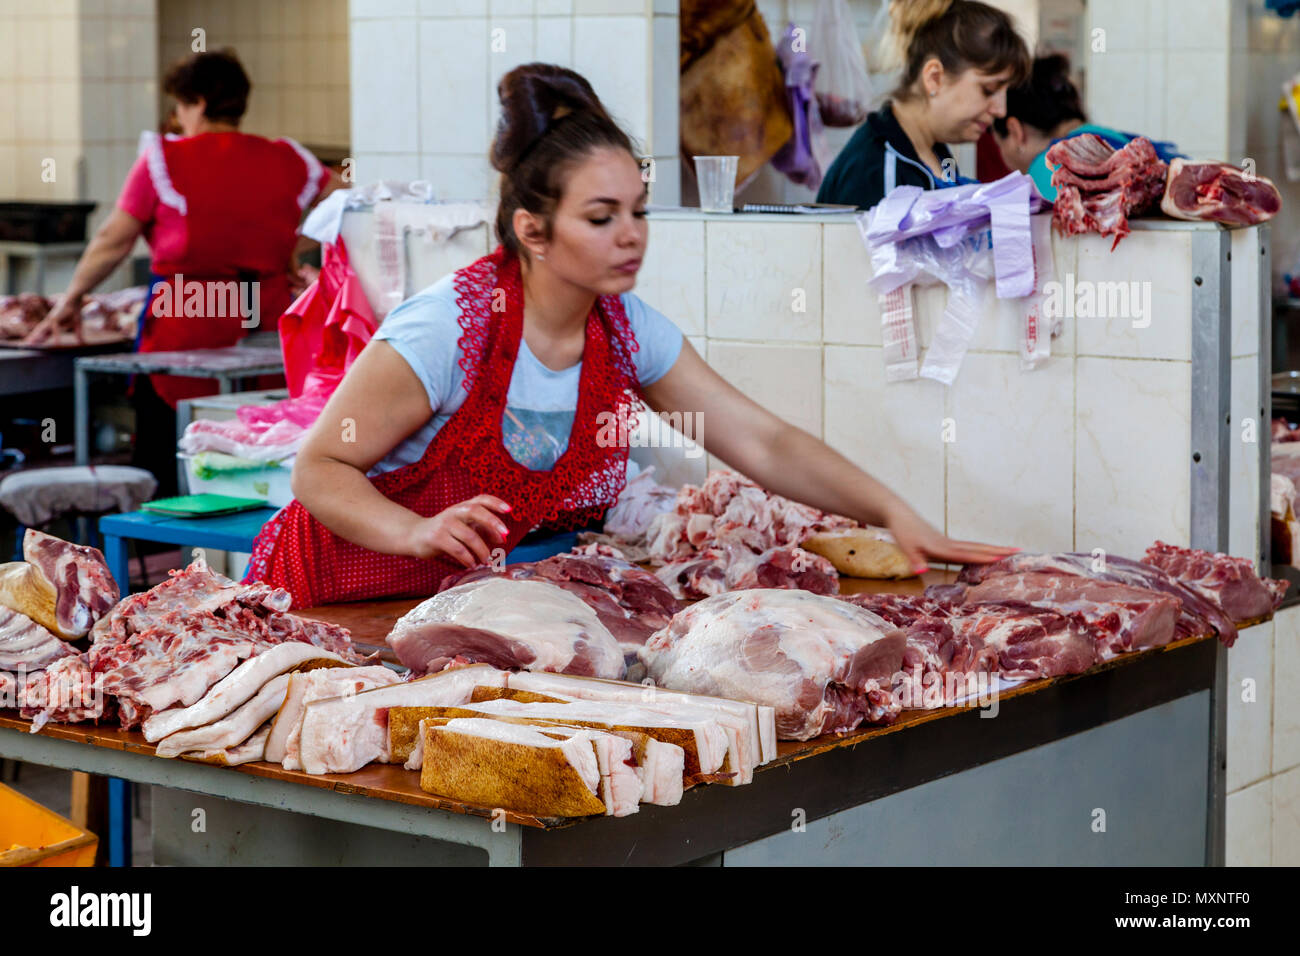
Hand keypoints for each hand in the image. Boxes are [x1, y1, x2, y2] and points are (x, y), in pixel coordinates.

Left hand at [22, 296, 82, 346]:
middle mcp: (50, 322)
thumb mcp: (77, 326)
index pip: (45, 334)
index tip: (33, 345)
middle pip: (40, 333)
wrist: (74, 300)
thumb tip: (81, 343)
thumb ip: (78, 335)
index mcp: (53, 325)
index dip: (39, 339)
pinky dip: (56, 336)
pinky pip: (55, 329)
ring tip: (30, 344)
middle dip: (33, 339)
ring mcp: (51, 320)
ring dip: (37, 338)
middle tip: (26, 345)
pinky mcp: (56, 318)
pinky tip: (57, 344)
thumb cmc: (74, 311)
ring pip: (42, 331)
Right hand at [405, 495, 512, 566]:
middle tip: (504, 537)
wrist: (414, 536)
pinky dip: (468, 559)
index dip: (496, 502)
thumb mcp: (462, 526)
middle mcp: (454, 512)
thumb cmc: (444, 532)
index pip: (481, 499)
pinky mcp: (437, 538)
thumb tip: (502, 537)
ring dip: (482, 550)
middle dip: (493, 523)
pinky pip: (458, 549)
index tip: (509, 510)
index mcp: (462, 507)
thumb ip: (481, 529)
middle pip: (476, 511)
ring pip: (469, 536)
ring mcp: (445, 524)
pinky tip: (472, 564)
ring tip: (486, 561)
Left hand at [883, 502, 1018, 574]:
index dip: (983, 557)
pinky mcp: (946, 542)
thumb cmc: (902, 532)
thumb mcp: (905, 548)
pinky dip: (981, 550)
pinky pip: (969, 547)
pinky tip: (988, 554)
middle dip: (998, 550)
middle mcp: (949, 544)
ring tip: (1011, 551)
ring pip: (975, 546)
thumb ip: (914, 560)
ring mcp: (949, 542)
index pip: (966, 554)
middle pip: (977, 548)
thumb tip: (921, 571)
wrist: (899, 515)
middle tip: (1019, 551)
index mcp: (941, 547)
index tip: (1001, 558)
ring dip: (993, 548)